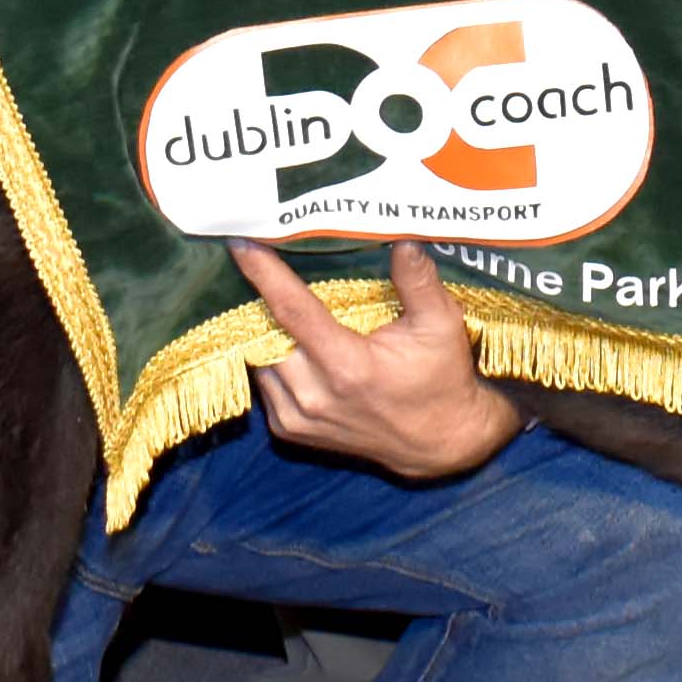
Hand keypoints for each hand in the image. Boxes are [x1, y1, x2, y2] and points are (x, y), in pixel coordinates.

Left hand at [234, 240, 518, 478]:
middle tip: (261, 260)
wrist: (438, 443)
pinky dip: (274, 358)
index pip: (291, 310)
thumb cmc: (441, 378)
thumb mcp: (441, 324)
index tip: (240, 242)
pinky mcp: (291, 430)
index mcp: (347, 366)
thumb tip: (401, 238)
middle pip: (265, 333)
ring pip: (260, 359)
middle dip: (260, 297)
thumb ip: (418, 280)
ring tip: (278, 300)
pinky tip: (292, 341)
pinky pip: (266, 383)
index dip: (263, 273)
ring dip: (265, 330)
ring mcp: (298, 418)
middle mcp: (314, 395)